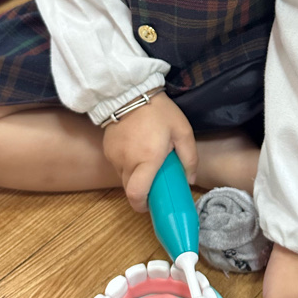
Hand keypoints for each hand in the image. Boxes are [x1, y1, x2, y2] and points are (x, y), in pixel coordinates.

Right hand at [102, 91, 196, 211]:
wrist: (131, 91)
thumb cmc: (160, 112)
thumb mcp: (182, 131)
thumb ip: (189, 157)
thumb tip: (190, 179)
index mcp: (147, 160)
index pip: (136, 195)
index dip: (142, 205)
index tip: (151, 204)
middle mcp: (127, 162)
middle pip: (130, 189)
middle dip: (141, 189)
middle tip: (154, 179)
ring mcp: (114, 156)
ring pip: (123, 177)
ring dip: (134, 175)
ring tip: (146, 159)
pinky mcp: (107, 149)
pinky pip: (117, 164)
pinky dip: (126, 164)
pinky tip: (136, 149)